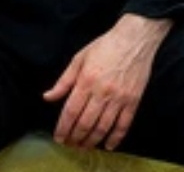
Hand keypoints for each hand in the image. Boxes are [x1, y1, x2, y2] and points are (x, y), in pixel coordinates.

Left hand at [43, 14, 170, 149]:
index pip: (70, 112)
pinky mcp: (133, 99)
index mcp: (86, 81)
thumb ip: (64, 81)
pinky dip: (116, 137)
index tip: (59, 137)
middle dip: (75, 138)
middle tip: (70, 144)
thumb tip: (48, 97)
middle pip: (85, 123)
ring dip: (92, 141)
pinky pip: (124, 123)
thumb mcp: (79, 58)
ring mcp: (119, 97)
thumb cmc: (107, 45)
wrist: (135, 38)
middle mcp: (102, 92)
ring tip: (85, 146)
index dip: (63, 128)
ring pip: (103, 127)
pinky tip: (108, 145)